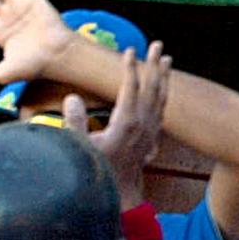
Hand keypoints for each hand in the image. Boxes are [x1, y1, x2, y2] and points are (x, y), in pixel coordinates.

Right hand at [69, 45, 169, 209]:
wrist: (120, 193)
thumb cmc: (98, 170)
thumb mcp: (80, 147)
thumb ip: (76, 122)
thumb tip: (72, 98)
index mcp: (127, 123)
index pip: (130, 88)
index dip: (129, 68)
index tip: (129, 51)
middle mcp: (144, 124)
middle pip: (153, 88)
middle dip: (155, 65)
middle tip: (158, 45)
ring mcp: (151, 130)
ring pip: (161, 97)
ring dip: (163, 77)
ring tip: (166, 60)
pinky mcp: (152, 137)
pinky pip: (161, 109)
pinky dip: (163, 94)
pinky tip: (162, 90)